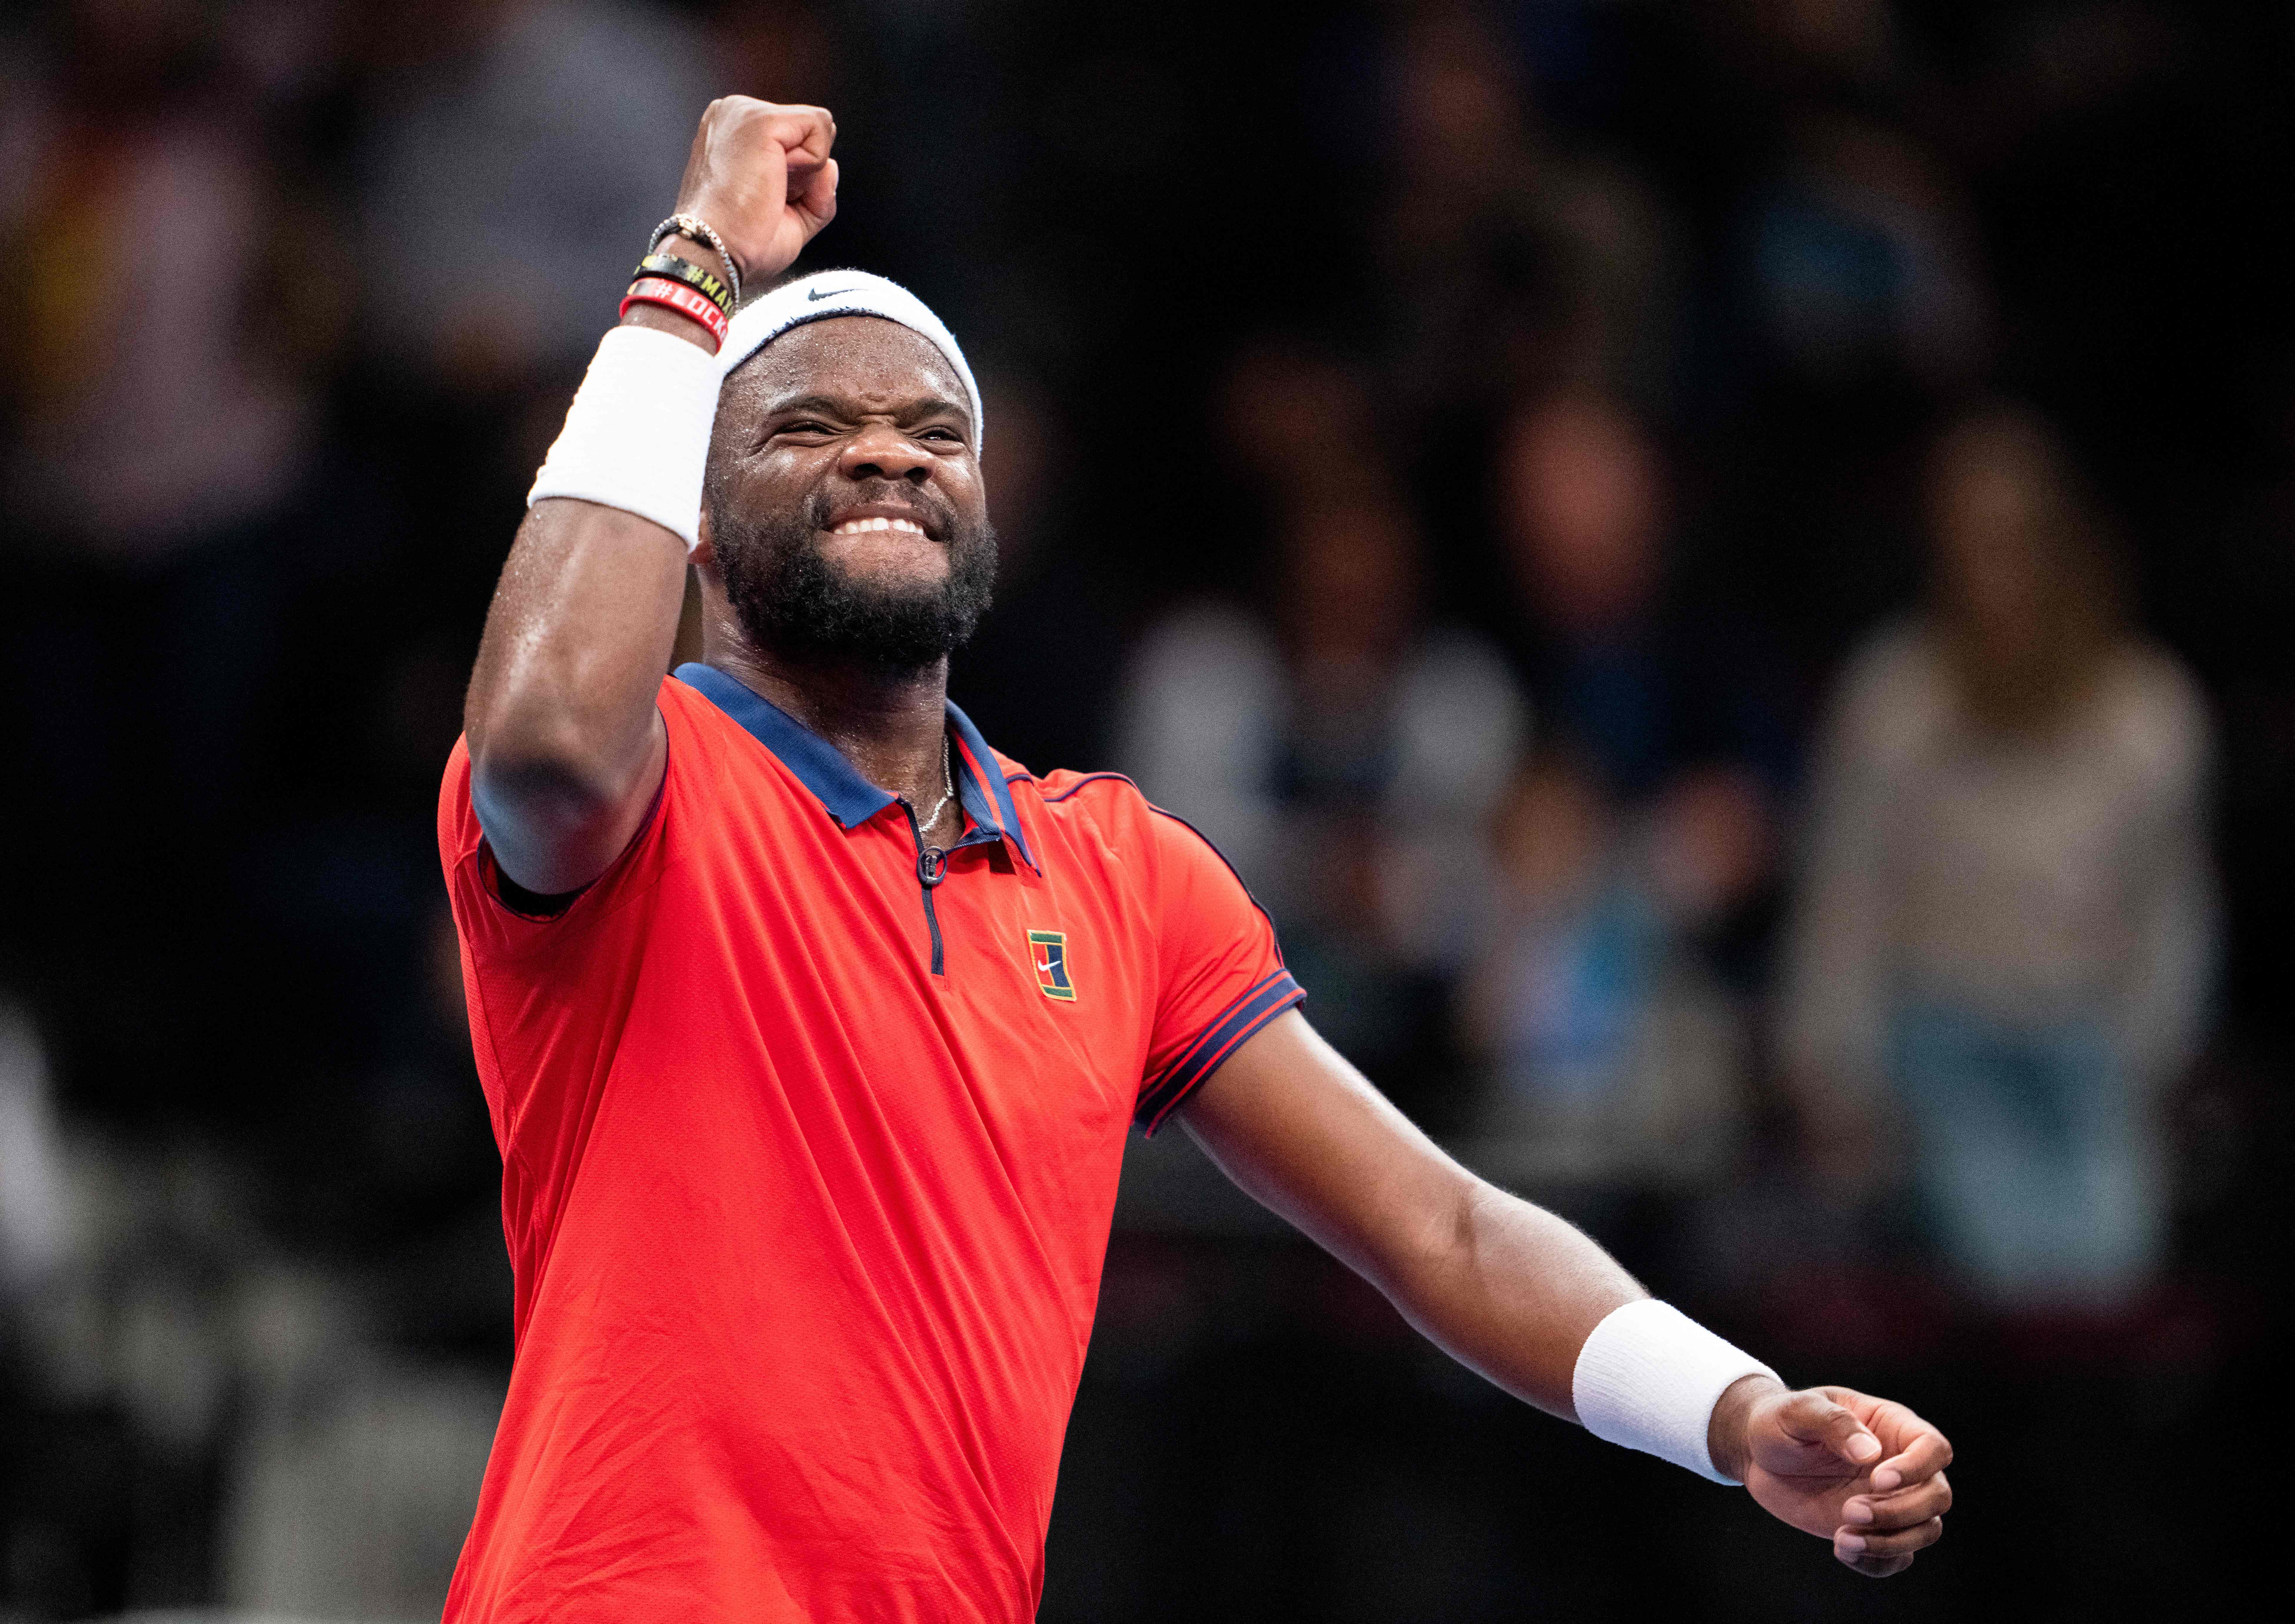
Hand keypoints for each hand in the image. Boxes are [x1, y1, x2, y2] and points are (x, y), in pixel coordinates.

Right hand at [671, 97, 837, 284]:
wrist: (713, 251)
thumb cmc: (740, 242)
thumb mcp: (790, 215)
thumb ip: (815, 189)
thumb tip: (832, 165)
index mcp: (733, 131)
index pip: (794, 140)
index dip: (796, 178)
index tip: (763, 199)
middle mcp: (735, 114)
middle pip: (808, 133)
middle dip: (804, 174)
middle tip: (766, 198)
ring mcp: (745, 112)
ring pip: (818, 129)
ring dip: (807, 173)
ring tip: (768, 190)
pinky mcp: (761, 120)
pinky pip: (820, 126)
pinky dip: (813, 163)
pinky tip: (776, 180)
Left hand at [1715, 1377, 1952, 1576]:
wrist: (1759, 1454)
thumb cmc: (1781, 1422)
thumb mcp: (1797, 1412)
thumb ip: (1834, 1424)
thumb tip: (1871, 1452)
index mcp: (1891, 1427)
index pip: (1934, 1448)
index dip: (1917, 1468)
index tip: (1879, 1480)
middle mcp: (1902, 1467)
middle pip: (1937, 1496)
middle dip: (1902, 1511)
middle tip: (1851, 1511)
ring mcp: (1891, 1501)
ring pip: (1926, 1530)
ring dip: (1891, 1542)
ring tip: (1842, 1538)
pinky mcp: (1875, 1530)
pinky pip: (1898, 1557)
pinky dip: (1878, 1562)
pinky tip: (1842, 1549)